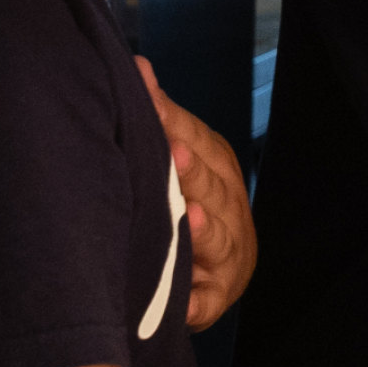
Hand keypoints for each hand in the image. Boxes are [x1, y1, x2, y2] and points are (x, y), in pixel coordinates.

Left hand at [134, 57, 255, 330]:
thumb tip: (137, 64)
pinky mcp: (215, 299)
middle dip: (195, 174)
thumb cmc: (189, 203)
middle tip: (175, 155)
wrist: (211, 274)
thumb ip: (161, 117)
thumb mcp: (180, 157)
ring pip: (218, 240)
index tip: (151, 103)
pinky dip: (198, 302)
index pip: (198, 142)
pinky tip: (186, 299)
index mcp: (219, 170)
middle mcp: (230, 210)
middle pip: (214, 189)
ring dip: (205, 231)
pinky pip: (207, 302)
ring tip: (189, 217)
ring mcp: (227, 256)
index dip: (175, 125)